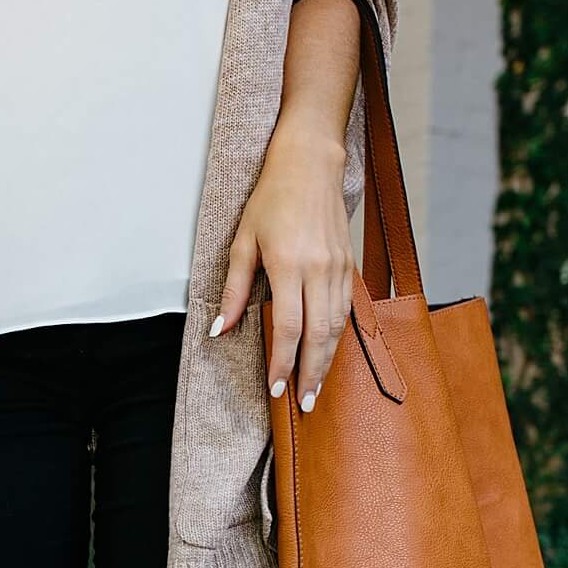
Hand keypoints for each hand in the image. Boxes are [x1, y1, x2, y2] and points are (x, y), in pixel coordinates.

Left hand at [209, 117, 353, 413]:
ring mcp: (339, 268)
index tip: (276, 388)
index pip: (289, 327)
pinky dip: (338, 337)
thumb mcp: (242, 241)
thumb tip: (218, 330)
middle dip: (311, 373)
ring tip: (316, 387)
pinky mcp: (349, 265)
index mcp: (290, 264)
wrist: (311, 163)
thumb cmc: (271, 199)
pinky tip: (329, 353)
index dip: (283, 362)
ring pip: (337, 326)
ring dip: (328, 361)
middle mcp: (319, 270)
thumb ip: (233, 290)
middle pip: (319, 335)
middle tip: (304, 403)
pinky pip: (346, 310)